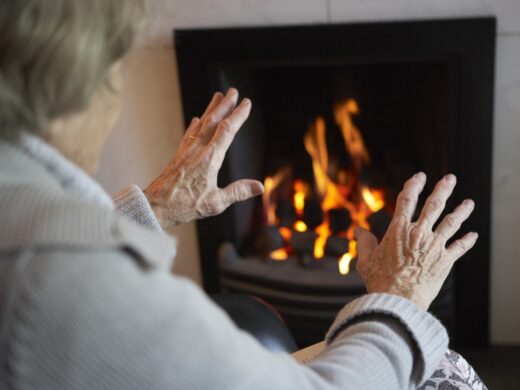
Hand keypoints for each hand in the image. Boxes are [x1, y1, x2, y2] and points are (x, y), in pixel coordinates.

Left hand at [144, 88, 263, 227]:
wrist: (156, 205)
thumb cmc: (185, 205)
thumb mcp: (216, 203)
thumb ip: (238, 192)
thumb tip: (260, 186)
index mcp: (210, 159)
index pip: (227, 131)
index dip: (238, 115)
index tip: (246, 103)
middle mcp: (198, 150)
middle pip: (213, 121)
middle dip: (225, 105)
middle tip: (233, 91)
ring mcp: (187, 151)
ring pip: (201, 124)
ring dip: (211, 109)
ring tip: (218, 96)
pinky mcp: (179, 156)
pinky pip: (189, 134)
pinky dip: (195, 125)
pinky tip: (196, 120)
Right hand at [355, 173, 477, 309]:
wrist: (399, 299)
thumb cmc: (380, 280)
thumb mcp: (366, 259)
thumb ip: (364, 242)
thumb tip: (359, 230)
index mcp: (399, 229)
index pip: (407, 199)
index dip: (413, 185)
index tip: (419, 177)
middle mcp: (419, 233)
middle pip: (434, 205)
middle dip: (443, 189)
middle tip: (450, 179)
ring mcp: (434, 246)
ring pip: (451, 222)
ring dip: (461, 211)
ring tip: (469, 202)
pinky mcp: (445, 261)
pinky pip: (459, 247)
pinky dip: (467, 240)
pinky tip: (473, 234)